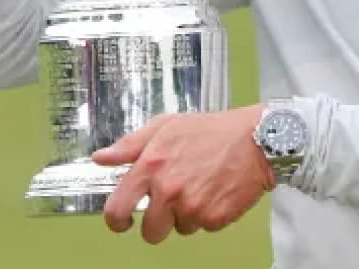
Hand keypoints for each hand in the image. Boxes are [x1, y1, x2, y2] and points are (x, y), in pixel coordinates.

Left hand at [94, 105, 272, 243]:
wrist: (256, 139)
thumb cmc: (212, 130)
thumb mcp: (167, 126)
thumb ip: (130, 144)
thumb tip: (101, 157)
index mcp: (151, 166)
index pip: (117, 208)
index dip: (116, 220)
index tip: (123, 220)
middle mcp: (168, 190)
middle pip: (150, 231)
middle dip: (159, 222)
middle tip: (174, 201)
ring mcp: (191, 207)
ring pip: (179, 228)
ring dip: (187, 214)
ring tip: (202, 186)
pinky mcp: (213, 219)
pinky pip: (203, 227)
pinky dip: (209, 214)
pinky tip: (217, 190)